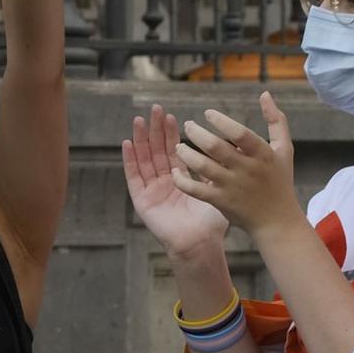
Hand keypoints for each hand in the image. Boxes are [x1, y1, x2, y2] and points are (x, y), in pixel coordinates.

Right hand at [121, 104, 228, 259]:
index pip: (174, 150)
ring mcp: (152, 190)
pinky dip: (129, 160)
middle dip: (156, 130)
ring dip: (140, 139)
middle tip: (155, 109)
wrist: (200, 243)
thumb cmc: (212, 222)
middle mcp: (165, 182)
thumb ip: (216, 169)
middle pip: (157, 150)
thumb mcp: (216, 189)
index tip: (172, 115)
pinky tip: (127, 143)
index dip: (171, 133)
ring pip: (144, 159)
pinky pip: (133, 177)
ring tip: (139, 120)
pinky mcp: (142, 200)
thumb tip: (226, 146)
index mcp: (181, 179)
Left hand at [170, 93, 300, 237]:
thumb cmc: (279, 180)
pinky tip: (176, 171)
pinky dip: (182, 180)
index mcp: (263, 154)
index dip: (221, 121)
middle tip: (188, 125)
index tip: (207, 113)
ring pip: (202, 166)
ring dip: (186, 154)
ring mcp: (233, 187)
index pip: (240, 133)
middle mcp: (248, 169)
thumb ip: (276, 120)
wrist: (277, 221)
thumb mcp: (284, 149)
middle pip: (216, 147)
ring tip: (179, 146)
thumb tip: (265, 94)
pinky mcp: (222, 202)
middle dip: (197, 133)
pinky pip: (196, 189)